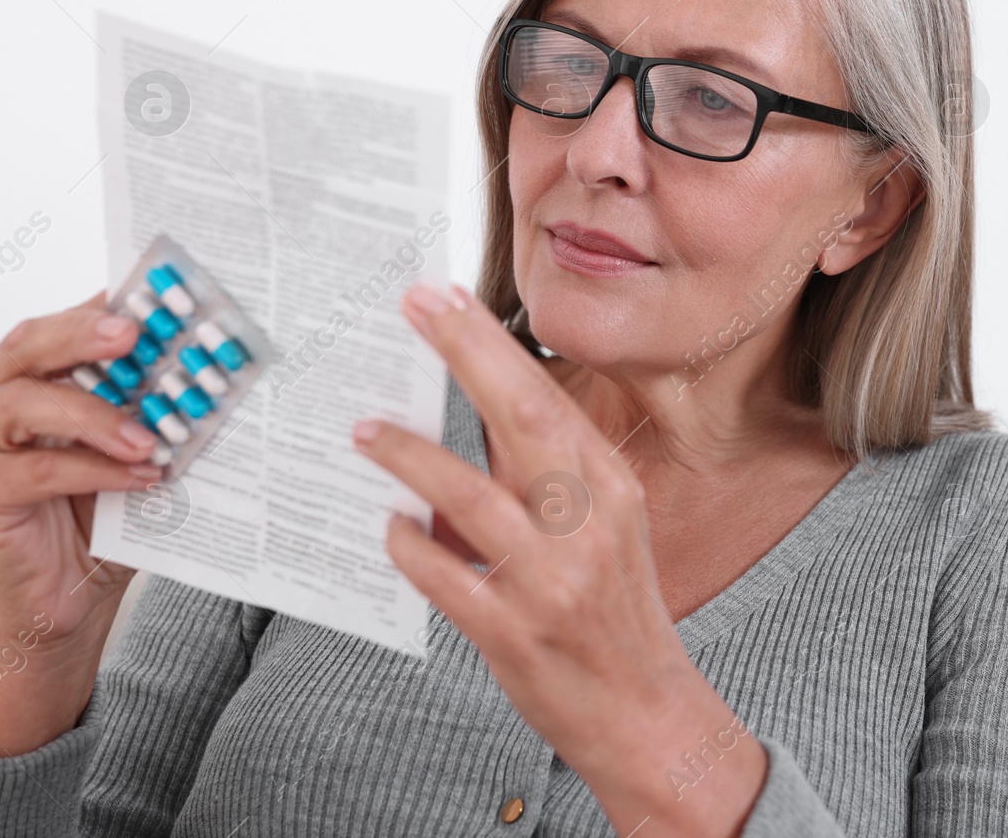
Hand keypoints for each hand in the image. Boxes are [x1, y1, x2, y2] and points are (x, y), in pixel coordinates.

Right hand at [0, 291, 161, 753]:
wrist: (76, 590)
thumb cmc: (110, 505)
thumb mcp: (147, 443)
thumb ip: (165, 404)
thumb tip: (225, 366)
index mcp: (44, 371)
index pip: (72, 318)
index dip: (110, 300)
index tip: (159, 293)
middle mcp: (5, 395)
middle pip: (29, 343)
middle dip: (82, 332)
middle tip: (132, 334)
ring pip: (24, 402)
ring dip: (93, 414)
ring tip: (148, 437)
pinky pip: (37, 469)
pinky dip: (94, 470)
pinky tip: (141, 477)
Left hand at [353, 281, 767, 837]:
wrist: (642, 708)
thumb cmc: (613, 608)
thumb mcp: (603, 526)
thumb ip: (548, 473)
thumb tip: (477, 415)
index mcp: (608, 488)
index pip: (546, 397)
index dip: (490, 343)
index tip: (447, 299)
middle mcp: (588, 524)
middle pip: (522, 418)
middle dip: (465, 354)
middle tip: (416, 309)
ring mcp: (552, 580)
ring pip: (471, 496)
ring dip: (410, 455)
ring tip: (365, 431)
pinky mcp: (514, 632)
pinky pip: (447, 577)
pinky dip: (411, 546)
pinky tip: (391, 529)